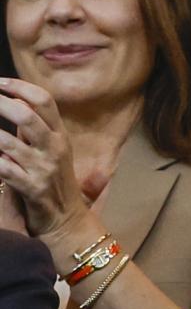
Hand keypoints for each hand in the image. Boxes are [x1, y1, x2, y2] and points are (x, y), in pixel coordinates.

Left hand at [0, 78, 89, 238]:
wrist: (67, 221)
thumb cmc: (54, 184)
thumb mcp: (53, 154)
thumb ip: (35, 131)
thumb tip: (17, 104)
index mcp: (60, 136)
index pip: (43, 101)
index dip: (18, 87)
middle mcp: (54, 149)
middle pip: (25, 115)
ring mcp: (43, 169)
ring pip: (6, 142)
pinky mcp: (31, 188)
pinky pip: (2, 169)